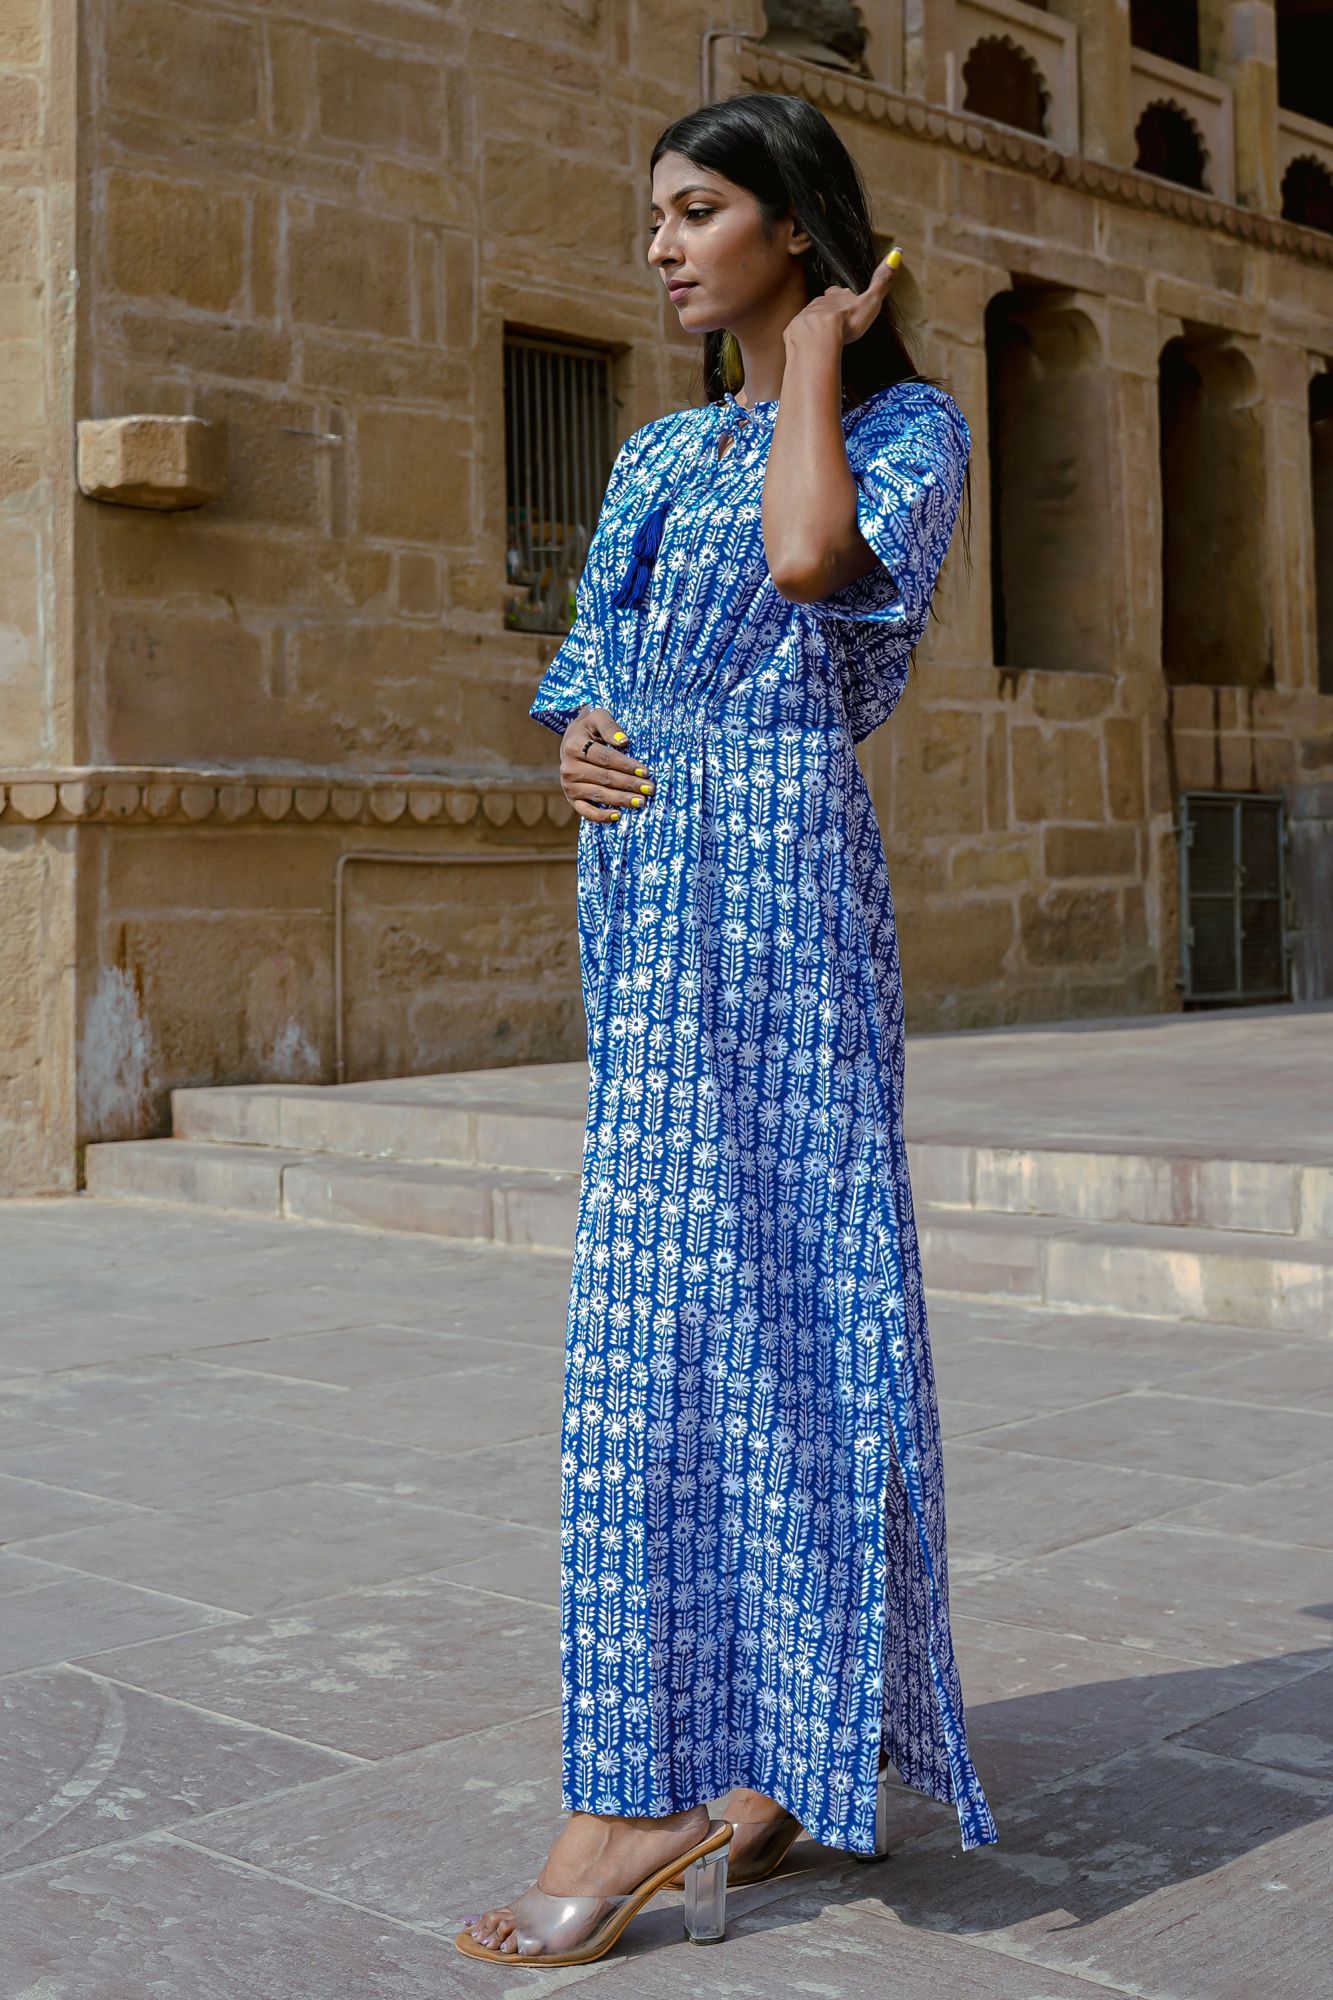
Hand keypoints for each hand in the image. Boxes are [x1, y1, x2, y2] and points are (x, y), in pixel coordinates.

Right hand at [559, 705, 655, 822]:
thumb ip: (610, 726)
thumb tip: (624, 742)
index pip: (606, 759)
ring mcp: (568, 785)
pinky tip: (618, 815)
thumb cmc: (590, 728)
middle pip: (605, 778)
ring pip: (599, 794)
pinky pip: (585, 811)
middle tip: (650, 789)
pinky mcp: (571, 798)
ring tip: (641, 802)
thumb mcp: (598, 717)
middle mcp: (568, 768)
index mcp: (574, 746)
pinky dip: (601, 816)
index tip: (645, 771)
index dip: (627, 766)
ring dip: (621, 799)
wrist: (571, 740)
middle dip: (629, 784)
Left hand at [783, 247, 900, 350]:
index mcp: (836, 296)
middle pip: (821, 305)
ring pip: (809, 319)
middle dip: (826, 312)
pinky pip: (798, 335)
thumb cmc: (846, 322)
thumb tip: (896, 253)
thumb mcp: (870, 302)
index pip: (837, 292)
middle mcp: (818, 303)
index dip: (840, 297)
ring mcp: (804, 317)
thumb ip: (881, 281)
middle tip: (832, 322)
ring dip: (814, 326)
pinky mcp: (794, 332)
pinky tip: (808, 347)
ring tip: (820, 338)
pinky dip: (803, 339)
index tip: (843, 303)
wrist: (818, 339)